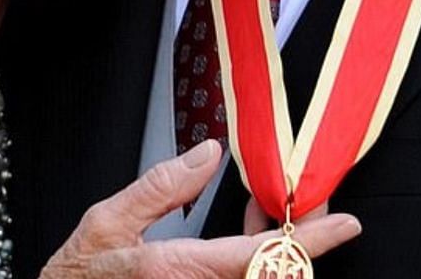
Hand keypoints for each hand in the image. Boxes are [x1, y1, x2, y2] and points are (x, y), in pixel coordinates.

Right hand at [40, 140, 360, 278]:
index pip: (263, 256)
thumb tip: (207, 154)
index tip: (345, 226)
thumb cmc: (76, 278)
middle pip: (273, 272)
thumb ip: (159, 189)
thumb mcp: (106, 223)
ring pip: (260, 277)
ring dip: (276, 248)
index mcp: (180, 270)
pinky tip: (245, 232)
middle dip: (300, 240)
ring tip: (270, 211)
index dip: (311, 242)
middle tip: (314, 209)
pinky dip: (253, 258)